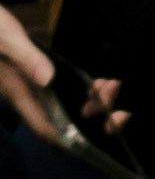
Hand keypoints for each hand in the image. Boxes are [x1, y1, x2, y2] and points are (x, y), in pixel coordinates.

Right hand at [0, 6, 119, 152]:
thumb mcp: (6, 39)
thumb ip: (26, 58)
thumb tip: (48, 80)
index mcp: (20, 93)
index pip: (47, 128)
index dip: (73, 140)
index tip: (104, 132)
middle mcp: (28, 95)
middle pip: (63, 121)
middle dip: (94, 120)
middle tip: (120, 108)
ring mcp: (32, 85)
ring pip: (65, 106)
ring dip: (92, 104)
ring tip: (112, 87)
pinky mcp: (37, 73)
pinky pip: (64, 90)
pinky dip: (84, 89)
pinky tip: (99, 82)